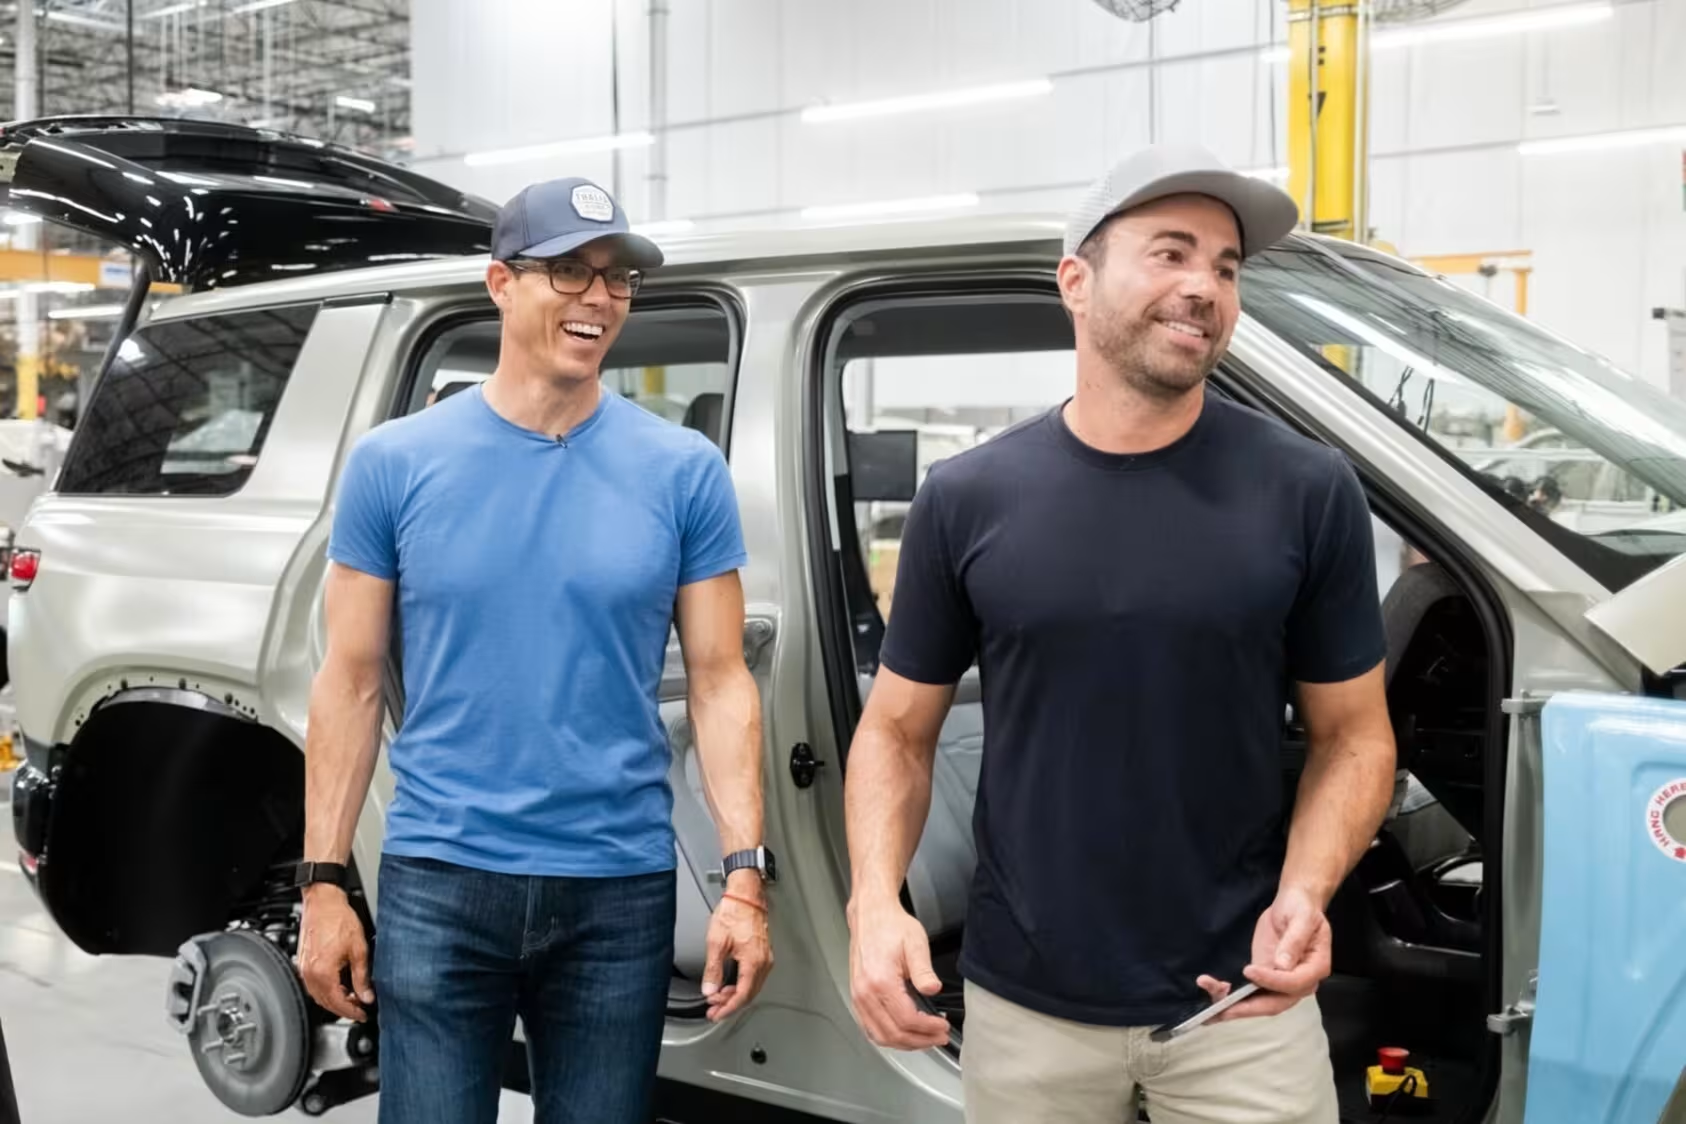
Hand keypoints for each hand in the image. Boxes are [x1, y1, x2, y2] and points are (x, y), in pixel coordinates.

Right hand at [296, 885, 373, 1021]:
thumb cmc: (338, 919)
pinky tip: (339, 986)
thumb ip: (362, 977)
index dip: (352, 1012)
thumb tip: (367, 996)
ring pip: (318, 996)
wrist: (323, 902)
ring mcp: (304, 968)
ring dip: (334, 1001)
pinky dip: (326, 990)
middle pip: (326, 1003)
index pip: (337, 1003)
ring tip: (352, 998)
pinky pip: (313, 985)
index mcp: (322, 972)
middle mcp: (309, 973)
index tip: (363, 1015)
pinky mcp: (303, 962)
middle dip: (344, 1009)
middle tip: (360, 1008)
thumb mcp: (358, 950)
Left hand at [702, 876, 773, 1022]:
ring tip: (718, 997)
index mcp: (753, 962)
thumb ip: (713, 970)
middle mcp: (763, 962)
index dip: (728, 1008)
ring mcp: (765, 957)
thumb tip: (710, 989)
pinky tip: (729, 984)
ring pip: (752, 986)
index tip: (716, 1014)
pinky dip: (741, 984)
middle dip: (730, 1004)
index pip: (742, 995)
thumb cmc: (734, 912)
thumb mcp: (717, 943)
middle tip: (713, 1009)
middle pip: (749, 994)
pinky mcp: (763, 952)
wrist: (745, 895)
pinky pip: (754, 976)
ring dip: (735, 995)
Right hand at [847, 897, 950, 1049]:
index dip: (928, 1029)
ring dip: (905, 1043)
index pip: (906, 1019)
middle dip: (920, 1040)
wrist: (871, 915)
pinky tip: (903, 1034)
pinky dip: (888, 1037)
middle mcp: (865, 992)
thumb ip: (924, 970)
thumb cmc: (890, 926)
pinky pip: (869, 1028)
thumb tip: (933, 989)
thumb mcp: (915, 943)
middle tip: (938, 1037)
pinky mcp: (857, 997)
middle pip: (893, 1033)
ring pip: (880, 1036)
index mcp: (880, 981)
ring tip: (924, 1039)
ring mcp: (858, 996)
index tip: (942, 1027)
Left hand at [1195, 885, 1330, 1021]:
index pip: (1293, 983)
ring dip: (1236, 1006)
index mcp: (1315, 968)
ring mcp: (1281, 983)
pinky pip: (1251, 992)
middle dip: (1248, 1007)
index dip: (1271, 980)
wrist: (1293, 904)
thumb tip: (1283, 965)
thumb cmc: (1301, 909)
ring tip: (1212, 1007)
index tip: (1249, 970)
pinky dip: (1233, 996)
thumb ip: (1294, 941)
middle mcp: (1300, 983)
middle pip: (1276, 1003)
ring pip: (1261, 1003)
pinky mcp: (1266, 978)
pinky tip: (1216, 991)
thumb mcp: (1302, 918)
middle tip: (1223, 1008)